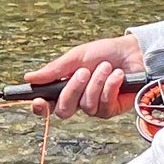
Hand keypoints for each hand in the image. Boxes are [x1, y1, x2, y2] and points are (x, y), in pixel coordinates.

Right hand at [27, 35, 143, 119]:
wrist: (133, 53)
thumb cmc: (106, 52)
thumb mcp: (76, 56)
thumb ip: (54, 70)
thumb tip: (30, 78)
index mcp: (66, 87)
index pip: (48, 104)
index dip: (40, 107)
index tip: (37, 100)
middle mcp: (78, 100)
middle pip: (64, 110)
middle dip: (73, 90)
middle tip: (84, 72)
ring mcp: (95, 107)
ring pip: (86, 106)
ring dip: (96, 83)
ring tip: (106, 67)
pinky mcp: (112, 110)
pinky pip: (104, 105)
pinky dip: (110, 87)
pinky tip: (118, 76)